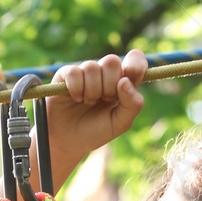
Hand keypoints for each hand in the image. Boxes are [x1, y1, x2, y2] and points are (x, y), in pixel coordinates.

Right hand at [47, 50, 147, 173]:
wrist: (69, 140)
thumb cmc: (97, 131)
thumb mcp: (120, 123)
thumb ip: (132, 104)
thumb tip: (125, 81)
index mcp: (123, 82)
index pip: (135, 59)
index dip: (135, 63)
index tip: (129, 77)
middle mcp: (105, 74)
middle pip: (112, 61)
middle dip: (109, 86)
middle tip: (103, 101)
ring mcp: (85, 72)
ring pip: (92, 67)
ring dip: (91, 92)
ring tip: (87, 103)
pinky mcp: (66, 74)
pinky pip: (74, 72)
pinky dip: (76, 89)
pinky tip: (75, 98)